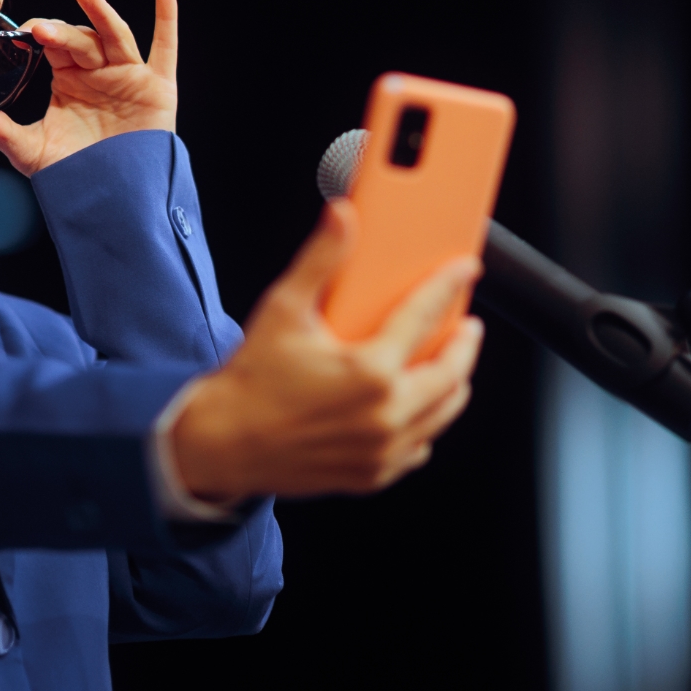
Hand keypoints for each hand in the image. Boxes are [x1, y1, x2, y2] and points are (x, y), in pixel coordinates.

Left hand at [0, 0, 178, 176]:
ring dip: (101, 12)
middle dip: (61, 33)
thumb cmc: (75, 172)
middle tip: (39, 31)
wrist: (112, 199)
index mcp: (70, 78)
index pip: (55, 44)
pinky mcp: (157, 86)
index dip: (40, 33)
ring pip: (115, 36)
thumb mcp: (34, 152)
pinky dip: (167, 17)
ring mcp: (129, 75)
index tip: (22, 33)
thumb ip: (5, 135)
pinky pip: (165, 47)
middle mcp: (99, 71)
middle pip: (82, 39)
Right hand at [170, 200, 484, 500]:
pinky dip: (426, 424)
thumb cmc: (251, 380)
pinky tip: (416, 406)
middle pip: (452, 374)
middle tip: (467, 326)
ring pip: (443, 414)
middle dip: (465, 345)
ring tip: (450, 362)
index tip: (464, 271)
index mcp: (370, 372)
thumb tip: (342, 216)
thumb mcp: (283, 309)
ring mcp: (381, 450)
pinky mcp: (372, 474)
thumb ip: (321, 259)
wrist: (223, 443)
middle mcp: (384, 416)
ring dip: (453, 385)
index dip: (449, 286)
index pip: (425, 317)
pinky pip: (419, 448)